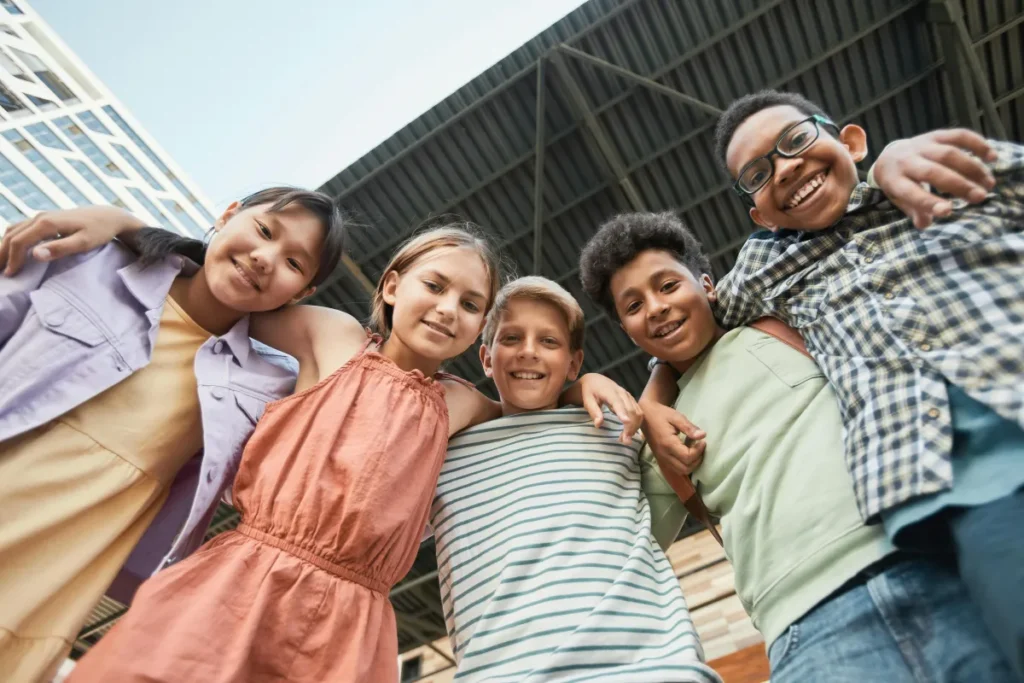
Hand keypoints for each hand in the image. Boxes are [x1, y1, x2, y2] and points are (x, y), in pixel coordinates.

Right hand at [0, 206, 144, 275]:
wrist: (108, 215)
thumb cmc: (99, 231)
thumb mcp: (83, 243)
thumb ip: (60, 249)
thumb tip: (35, 254)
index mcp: (46, 223)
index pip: (19, 242)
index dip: (12, 259)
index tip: (10, 276)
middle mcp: (39, 217)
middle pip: (11, 235)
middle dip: (1, 253)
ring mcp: (41, 216)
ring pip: (13, 230)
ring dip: (4, 245)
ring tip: (1, 263)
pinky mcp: (45, 218)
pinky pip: (21, 228)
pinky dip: (11, 239)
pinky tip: (12, 250)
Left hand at [577, 373, 642, 443]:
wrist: (596, 380)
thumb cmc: (590, 391)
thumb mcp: (587, 400)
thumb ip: (593, 411)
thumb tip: (598, 424)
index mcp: (610, 392)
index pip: (618, 403)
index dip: (623, 412)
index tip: (626, 423)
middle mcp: (622, 393)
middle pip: (631, 410)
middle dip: (630, 426)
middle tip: (624, 441)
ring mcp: (628, 396)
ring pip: (637, 412)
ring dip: (634, 427)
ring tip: (626, 439)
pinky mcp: (632, 400)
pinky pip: (639, 412)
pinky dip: (637, 423)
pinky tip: (630, 432)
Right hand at [639, 399, 705, 477]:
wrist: (645, 415)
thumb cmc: (661, 414)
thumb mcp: (676, 417)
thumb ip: (689, 427)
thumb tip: (703, 435)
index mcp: (668, 444)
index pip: (687, 457)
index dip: (699, 451)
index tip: (703, 441)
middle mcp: (664, 454)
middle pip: (685, 468)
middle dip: (697, 460)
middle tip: (700, 447)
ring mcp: (662, 458)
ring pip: (681, 471)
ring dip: (691, 464)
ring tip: (695, 450)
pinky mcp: (661, 458)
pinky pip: (675, 468)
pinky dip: (684, 464)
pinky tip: (686, 452)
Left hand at [873, 129, 997, 228]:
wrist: (890, 156)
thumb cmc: (901, 184)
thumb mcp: (900, 200)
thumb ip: (914, 211)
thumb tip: (925, 224)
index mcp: (895, 181)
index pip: (911, 193)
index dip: (929, 202)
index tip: (948, 211)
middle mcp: (906, 161)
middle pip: (933, 172)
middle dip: (959, 185)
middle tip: (980, 197)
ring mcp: (922, 146)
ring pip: (948, 154)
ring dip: (972, 168)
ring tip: (989, 184)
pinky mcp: (935, 135)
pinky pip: (958, 136)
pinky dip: (977, 144)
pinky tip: (992, 158)